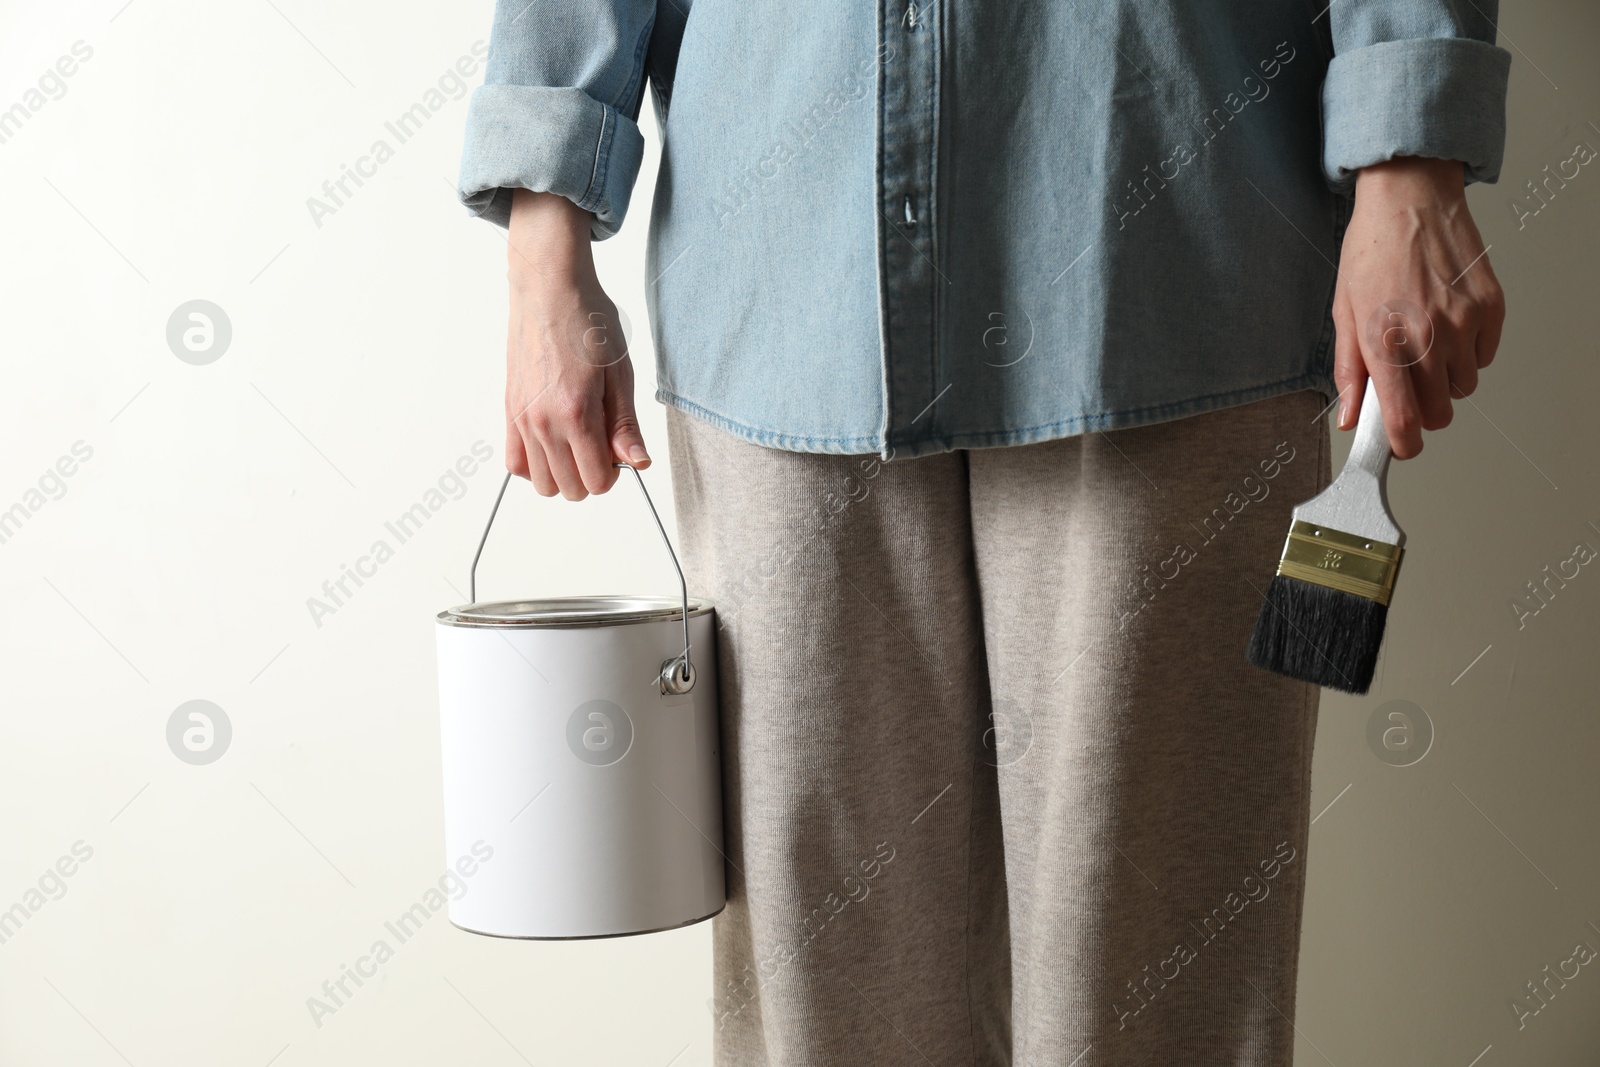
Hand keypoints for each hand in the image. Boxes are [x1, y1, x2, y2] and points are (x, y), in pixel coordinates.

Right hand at [504, 188, 649, 498]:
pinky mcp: (509, 410)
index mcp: (575, 413)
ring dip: (563, 474)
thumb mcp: (620, 373)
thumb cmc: (587, 321)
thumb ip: (625, 425)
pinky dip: (535, 465)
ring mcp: (522, 418)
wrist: (549, 288)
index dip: (615, 474)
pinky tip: (554, 444)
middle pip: (568, 489)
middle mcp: (543, 421)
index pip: (596, 482)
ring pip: (540, 483)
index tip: (619, 450)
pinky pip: (515, 462)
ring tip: (578, 443)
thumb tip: (638, 462)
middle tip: (601, 444)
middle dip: (591, 476)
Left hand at [1332, 156, 1504, 457]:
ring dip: (1446, 379)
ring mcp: (1464, 323)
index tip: (1403, 447)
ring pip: (1464, 386)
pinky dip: (1469, 352)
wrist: (1411, 200)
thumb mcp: (1344, 311)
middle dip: (1424, 410)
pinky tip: (1447, 325)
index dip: (1404, 444)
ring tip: (1426, 345)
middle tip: (1410, 389)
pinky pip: (1485, 356)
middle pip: (1440, 411)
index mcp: (1385, 341)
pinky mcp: (1491, 308)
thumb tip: (1349, 415)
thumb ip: (1349, 370)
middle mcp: (1428, 336)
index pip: (1403, 418)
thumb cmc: (1372, 251)